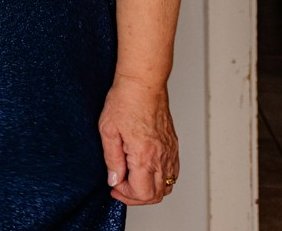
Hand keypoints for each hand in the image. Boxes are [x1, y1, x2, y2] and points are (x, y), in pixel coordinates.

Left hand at [98, 76, 178, 205]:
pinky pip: (173, 172)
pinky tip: (144, 170)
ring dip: (149, 189)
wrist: (143, 84)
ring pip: (167, 186)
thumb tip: (114, 180)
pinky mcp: (173, 145)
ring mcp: (170, 152)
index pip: (143, 193)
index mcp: (145, 156)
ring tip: (131, 179)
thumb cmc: (124, 101)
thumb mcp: (108, 131)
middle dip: (137, 196)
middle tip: (120, 187)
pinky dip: (160, 179)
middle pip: (157, 194)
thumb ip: (112, 159)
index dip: (126, 195)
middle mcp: (162, 157)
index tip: (113, 186)